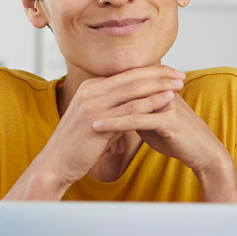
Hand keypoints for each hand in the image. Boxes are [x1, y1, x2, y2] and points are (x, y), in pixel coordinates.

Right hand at [34, 65, 186, 187]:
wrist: (56, 163)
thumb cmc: (77, 146)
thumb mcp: (95, 120)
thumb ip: (112, 109)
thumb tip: (131, 107)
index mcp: (89, 88)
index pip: (125, 74)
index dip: (149, 72)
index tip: (169, 72)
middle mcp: (90, 91)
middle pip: (131, 77)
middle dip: (159, 74)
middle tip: (180, 74)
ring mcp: (92, 104)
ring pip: (133, 89)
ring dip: (160, 85)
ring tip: (180, 84)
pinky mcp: (97, 121)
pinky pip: (130, 109)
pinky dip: (151, 102)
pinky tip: (168, 100)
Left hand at [90, 79, 232, 175]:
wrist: (202, 152)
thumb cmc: (177, 138)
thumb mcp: (152, 122)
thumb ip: (136, 112)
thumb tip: (118, 110)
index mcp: (158, 88)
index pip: (127, 82)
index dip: (106, 89)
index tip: (82, 96)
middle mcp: (162, 91)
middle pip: (126, 88)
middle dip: (100, 96)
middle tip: (75, 102)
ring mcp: (166, 103)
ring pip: (128, 102)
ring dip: (103, 108)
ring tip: (81, 114)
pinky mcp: (169, 120)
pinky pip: (136, 120)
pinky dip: (115, 123)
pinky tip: (98, 127)